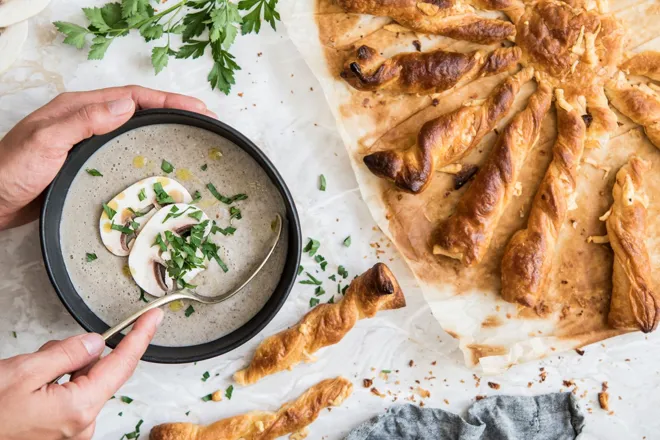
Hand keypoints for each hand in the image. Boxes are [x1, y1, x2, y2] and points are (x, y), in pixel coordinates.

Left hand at [0, 86, 215, 229]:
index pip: (132, 96)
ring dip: (163, 131)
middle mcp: (86, 120)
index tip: (198, 108)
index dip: (168, 100)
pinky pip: (124, 152)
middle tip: (204, 122)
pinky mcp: (87, 163)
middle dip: (173, 111)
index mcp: (77, 108)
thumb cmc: (10, 171)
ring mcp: (88, 142)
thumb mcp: (45, 141)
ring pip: (134, 130)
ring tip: (191, 139)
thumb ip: (83, 121)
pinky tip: (159, 166)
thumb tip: (127, 105)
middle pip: (138, 109)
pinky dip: (147, 153)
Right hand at [0, 308, 162, 439]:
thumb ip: (68, 353)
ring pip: (84, 380)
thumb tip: (97, 342)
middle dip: (78, 354)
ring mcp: (73, 430)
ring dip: (63, 369)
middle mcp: (83, 424)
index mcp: (80, 408)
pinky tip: (33, 387)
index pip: (122, 364)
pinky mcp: (63, 431)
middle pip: (99, 371)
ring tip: (29, 378)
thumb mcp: (25, 372)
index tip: (154, 318)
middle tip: (42, 358)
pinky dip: (58, 382)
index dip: (140, 337)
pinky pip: (72, 394)